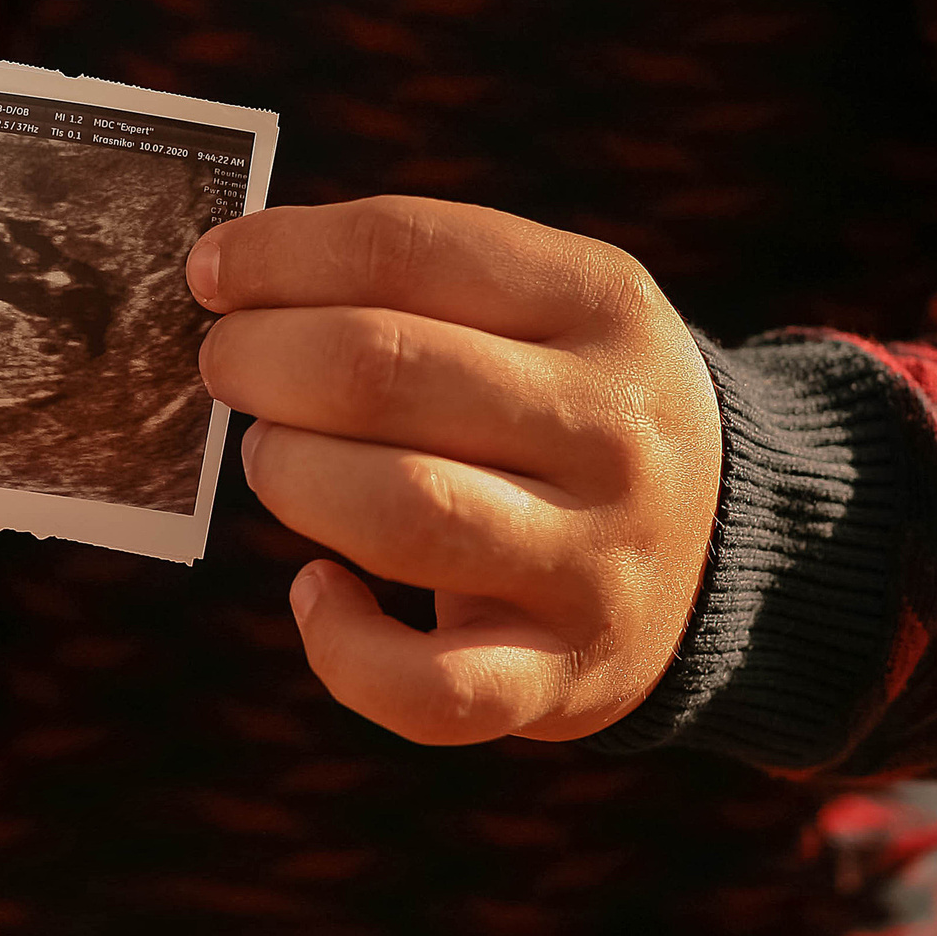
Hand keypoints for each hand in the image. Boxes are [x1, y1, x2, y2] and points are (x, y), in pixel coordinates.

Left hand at [191, 196, 721, 745]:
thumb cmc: (566, 408)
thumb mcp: (544, 309)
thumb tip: (229, 274)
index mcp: (601, 305)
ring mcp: (594, 561)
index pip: (406, 249)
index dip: (279, 256)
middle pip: (381, 373)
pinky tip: (317, 590)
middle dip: (260, 361)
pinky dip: (339, 644)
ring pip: (397, 512)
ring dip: (289, 475)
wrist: (726, 549)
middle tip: (227, 367)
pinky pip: (424, 686)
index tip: (209, 271)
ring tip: (270, 458)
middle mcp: (609, 430)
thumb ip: (412, 281)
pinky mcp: (562, 675)